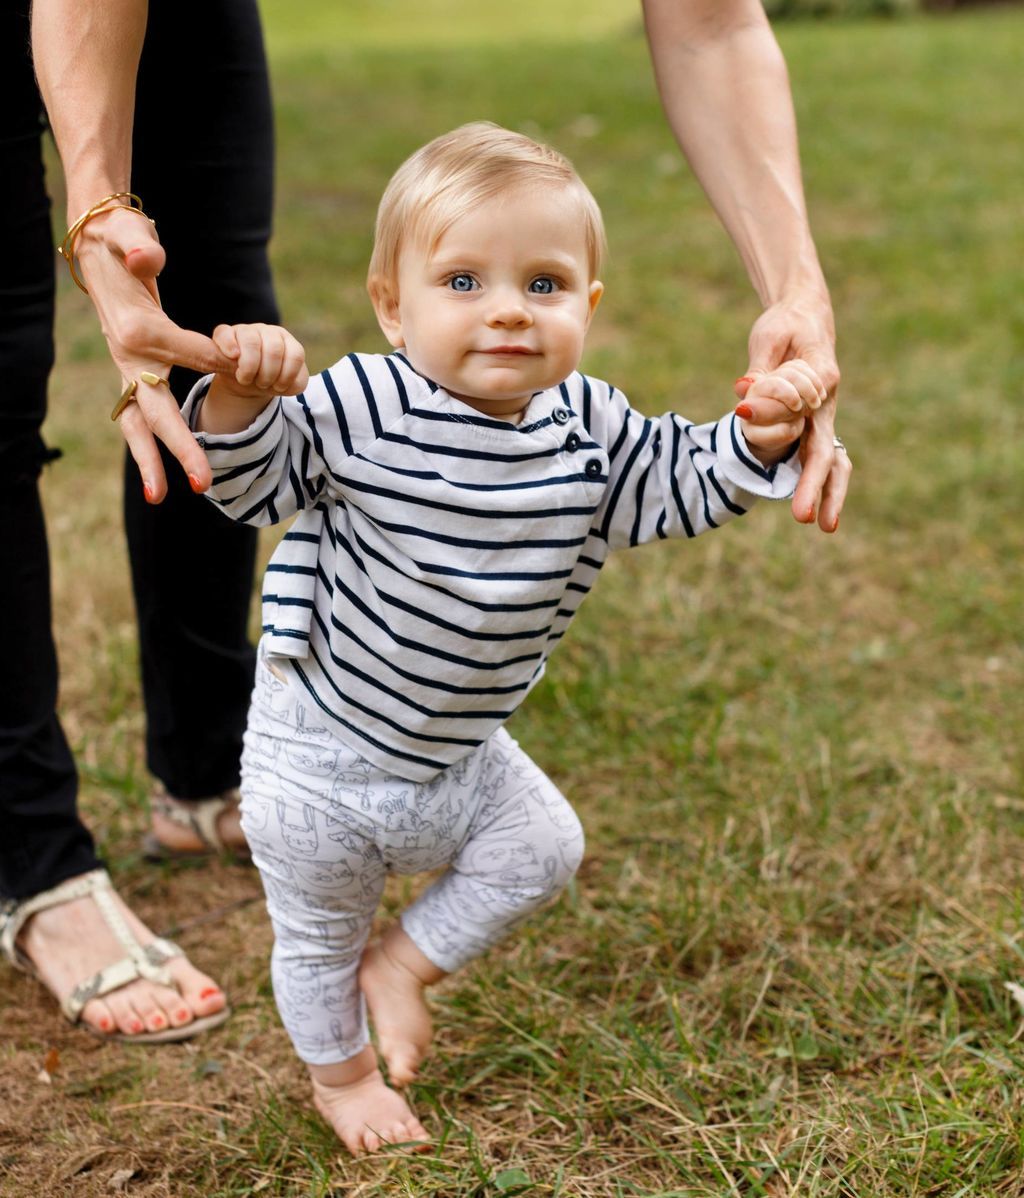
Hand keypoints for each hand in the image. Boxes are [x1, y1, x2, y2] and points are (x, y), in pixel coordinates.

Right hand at [75, 206, 238, 501]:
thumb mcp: (129, 235)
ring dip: (151, 462)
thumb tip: (149, 259)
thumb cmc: (121, 243)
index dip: (218, 363)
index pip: (187, 354)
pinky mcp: (132, 377)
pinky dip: (151, 448)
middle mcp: (129, 358)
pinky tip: (160, 480)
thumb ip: (139, 245)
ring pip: (139, 425)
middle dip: (180, 448)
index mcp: (139, 331)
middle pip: (156, 410)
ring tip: (161, 497)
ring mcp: (127, 371)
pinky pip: (142, 419)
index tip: (245, 372)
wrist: (96, 250)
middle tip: (203, 484)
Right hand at [209, 323, 308, 401]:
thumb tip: (288, 377)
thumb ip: (297, 382)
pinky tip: (233, 357)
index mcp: (287, 341)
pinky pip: (225, 333)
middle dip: (268, 375)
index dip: (287, 376)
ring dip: (250, 368)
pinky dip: (229, 345)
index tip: (279, 387)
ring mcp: (246, 330)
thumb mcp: (290, 386)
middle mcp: (268, 332)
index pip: (295, 355)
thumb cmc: (272, 381)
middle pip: (274, 350)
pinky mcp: (225, 334)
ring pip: (251, 342)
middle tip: (262, 384)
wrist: (247, 383)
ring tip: (246, 379)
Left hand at [736, 293, 849, 532]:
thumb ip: (760, 369)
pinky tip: (820, 513)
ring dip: (828, 493)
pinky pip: (822, 459)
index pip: (801, 405)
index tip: (740, 411)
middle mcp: (827, 403)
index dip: (774, 411)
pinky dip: (821, 483)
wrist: (806, 319)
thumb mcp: (769, 338)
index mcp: (821, 377)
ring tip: (825, 526)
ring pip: (833, 461)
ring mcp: (823, 418)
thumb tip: (744, 391)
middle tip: (804, 518)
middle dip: (815, 485)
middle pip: (826, 450)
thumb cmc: (785, 326)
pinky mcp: (815, 426)